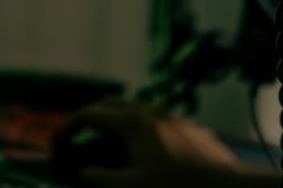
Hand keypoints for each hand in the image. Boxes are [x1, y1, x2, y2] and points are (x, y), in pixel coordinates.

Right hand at [51, 97, 239, 186]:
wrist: (226, 185)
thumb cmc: (178, 187)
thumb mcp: (134, 187)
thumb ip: (103, 178)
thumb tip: (84, 171)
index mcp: (130, 122)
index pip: (89, 115)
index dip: (68, 127)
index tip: (56, 141)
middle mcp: (146, 110)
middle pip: (108, 104)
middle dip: (89, 118)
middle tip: (77, 137)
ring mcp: (166, 114)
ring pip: (130, 108)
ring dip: (112, 120)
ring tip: (105, 142)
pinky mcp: (182, 124)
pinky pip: (149, 117)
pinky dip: (133, 126)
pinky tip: (139, 148)